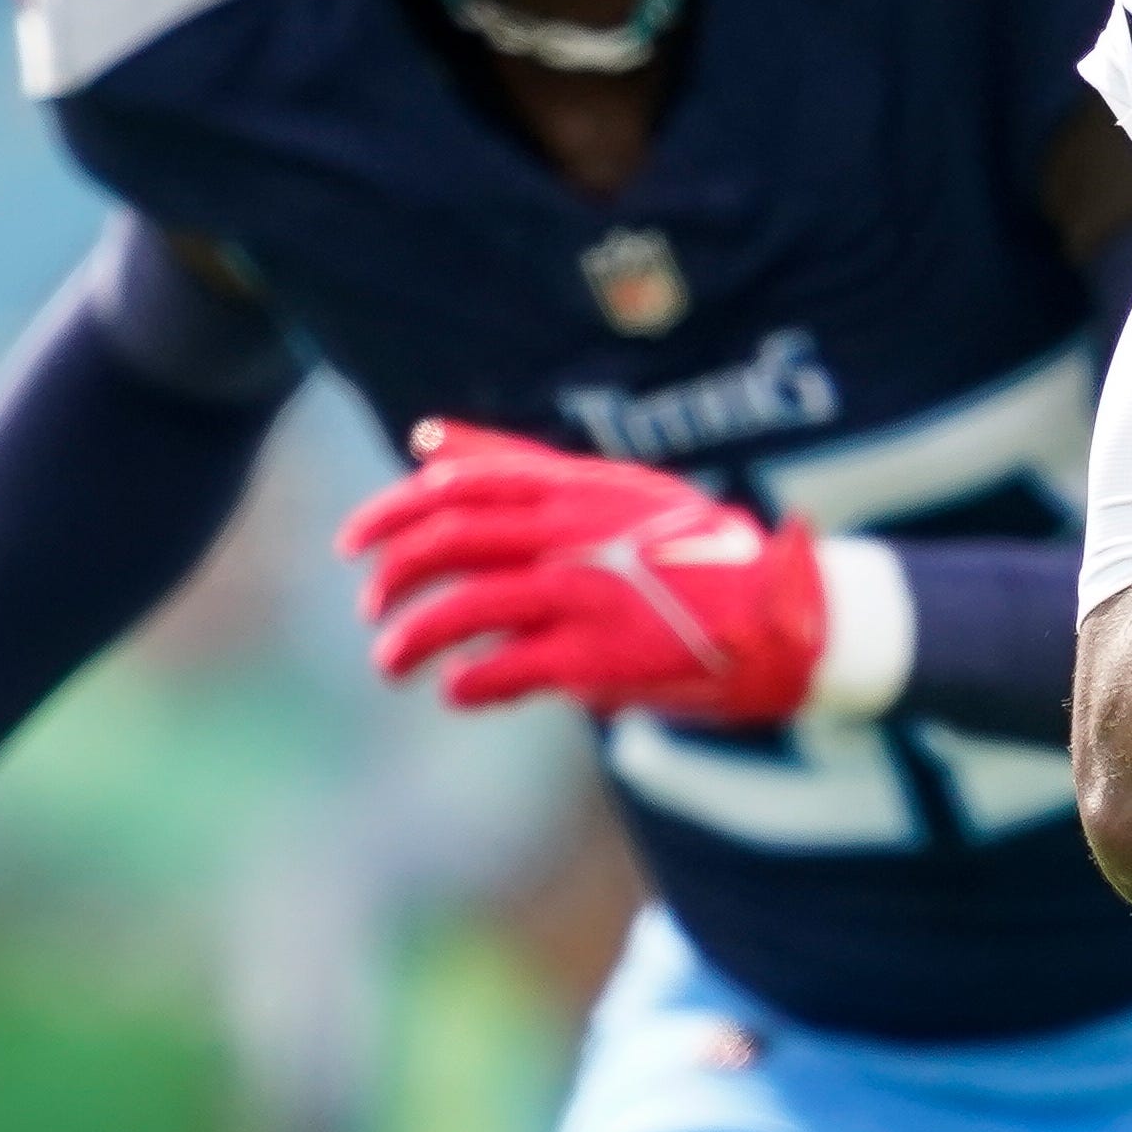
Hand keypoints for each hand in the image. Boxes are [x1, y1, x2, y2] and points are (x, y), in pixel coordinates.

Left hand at [342, 421, 827, 724]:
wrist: (779, 614)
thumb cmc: (690, 552)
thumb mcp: (610, 492)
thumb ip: (518, 466)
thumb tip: (426, 440)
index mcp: (575, 489)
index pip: (457, 487)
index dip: (389, 514)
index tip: (351, 547)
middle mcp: (573, 534)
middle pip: (446, 545)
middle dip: (391, 580)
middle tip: (373, 612)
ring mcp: (584, 595)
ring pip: (461, 610)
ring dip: (409, 641)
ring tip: (393, 664)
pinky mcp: (597, 659)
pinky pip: (501, 672)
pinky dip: (464, 685)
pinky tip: (459, 691)